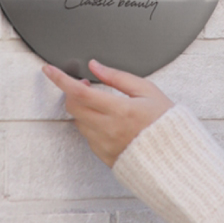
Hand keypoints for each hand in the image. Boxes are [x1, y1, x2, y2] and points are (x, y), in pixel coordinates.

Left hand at [42, 59, 172, 166]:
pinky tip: (106, 121)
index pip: (80, 91)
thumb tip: (96, 66)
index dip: (60, 79)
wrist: (175, 156)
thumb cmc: (165, 123)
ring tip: (100, 103)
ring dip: (82, 109)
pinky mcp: (104, 156)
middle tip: (84, 84)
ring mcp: (105, 145)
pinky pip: (87, 137)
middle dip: (72, 92)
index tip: (49, 70)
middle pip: (73, 106)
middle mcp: (109, 129)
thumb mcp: (147, 91)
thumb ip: (118, 77)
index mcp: (120, 110)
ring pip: (78, 122)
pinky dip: (90, 125)